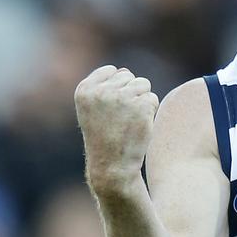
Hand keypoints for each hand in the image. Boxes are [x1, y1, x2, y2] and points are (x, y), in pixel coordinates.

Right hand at [74, 65, 159, 190]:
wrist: (112, 166)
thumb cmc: (104, 137)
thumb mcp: (93, 109)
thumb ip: (103, 86)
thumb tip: (123, 70)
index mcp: (85, 90)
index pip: (111, 71)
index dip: (115, 89)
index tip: (109, 110)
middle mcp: (101, 91)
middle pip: (128, 75)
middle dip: (129, 93)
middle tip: (120, 118)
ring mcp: (122, 98)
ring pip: (143, 84)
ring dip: (140, 101)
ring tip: (129, 121)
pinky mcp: (141, 106)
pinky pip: (152, 98)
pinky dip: (149, 112)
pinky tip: (138, 126)